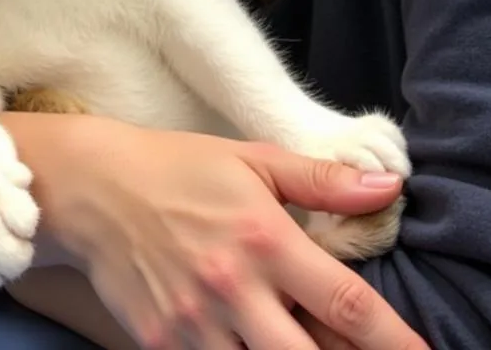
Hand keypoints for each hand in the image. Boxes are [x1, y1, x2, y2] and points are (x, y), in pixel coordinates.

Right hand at [29, 115, 427, 349]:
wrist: (94, 187)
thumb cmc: (180, 167)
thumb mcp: (252, 159)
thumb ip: (322, 179)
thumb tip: (388, 188)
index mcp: (266, 238)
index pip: (347, 304)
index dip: (396, 342)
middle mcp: (234, 289)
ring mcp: (194, 325)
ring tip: (293, 336)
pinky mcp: (160, 346)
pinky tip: (246, 337)